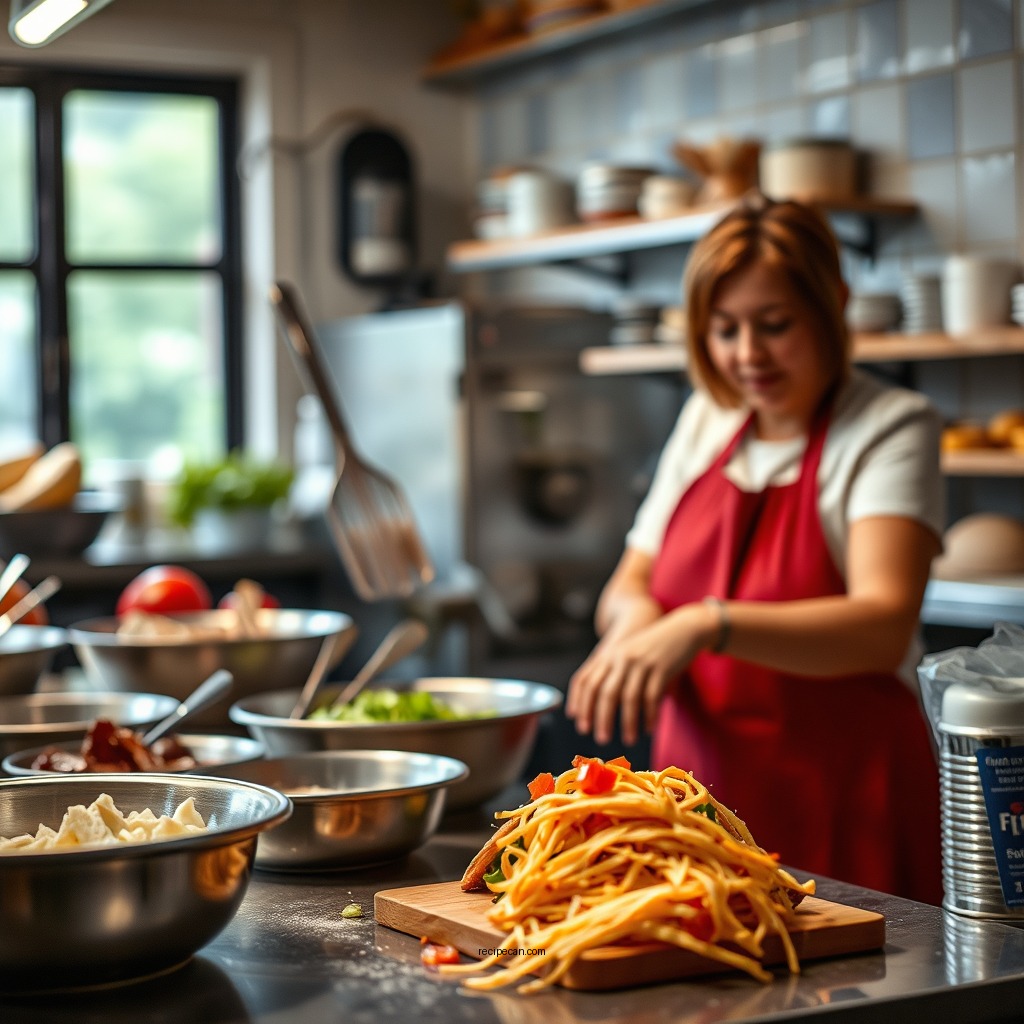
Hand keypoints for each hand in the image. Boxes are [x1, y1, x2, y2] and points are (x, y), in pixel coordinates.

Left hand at [567, 603, 712, 745]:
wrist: (682, 628)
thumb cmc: (651, 646)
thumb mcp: (626, 652)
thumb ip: (611, 671)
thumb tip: (598, 706)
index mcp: (608, 654)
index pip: (585, 680)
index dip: (579, 703)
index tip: (579, 723)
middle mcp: (621, 658)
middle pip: (604, 692)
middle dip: (601, 718)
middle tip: (601, 739)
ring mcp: (641, 662)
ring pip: (629, 698)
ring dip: (627, 722)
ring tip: (628, 740)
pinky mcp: (661, 668)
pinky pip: (652, 697)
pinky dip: (649, 715)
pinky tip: (648, 728)